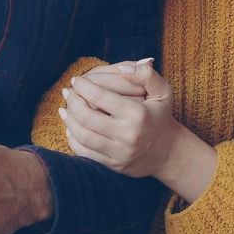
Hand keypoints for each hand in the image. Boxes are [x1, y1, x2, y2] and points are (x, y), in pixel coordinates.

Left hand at [65, 61, 217, 201]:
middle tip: (68, 92)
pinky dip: (73, 138)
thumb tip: (123, 69)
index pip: (101, 97)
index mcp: (138, 114)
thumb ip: (146, 75)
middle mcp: (128, 135)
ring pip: (83, 136)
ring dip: (69, 120)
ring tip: (65, 108)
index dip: (83, 86)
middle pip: (87, 117)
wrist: (168, 152)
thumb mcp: (163, 92)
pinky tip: (71, 127)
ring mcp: (120, 152)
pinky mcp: (113, 165)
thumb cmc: (160, 116)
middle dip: (72, 101)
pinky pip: (85, 152)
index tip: (77, 80)